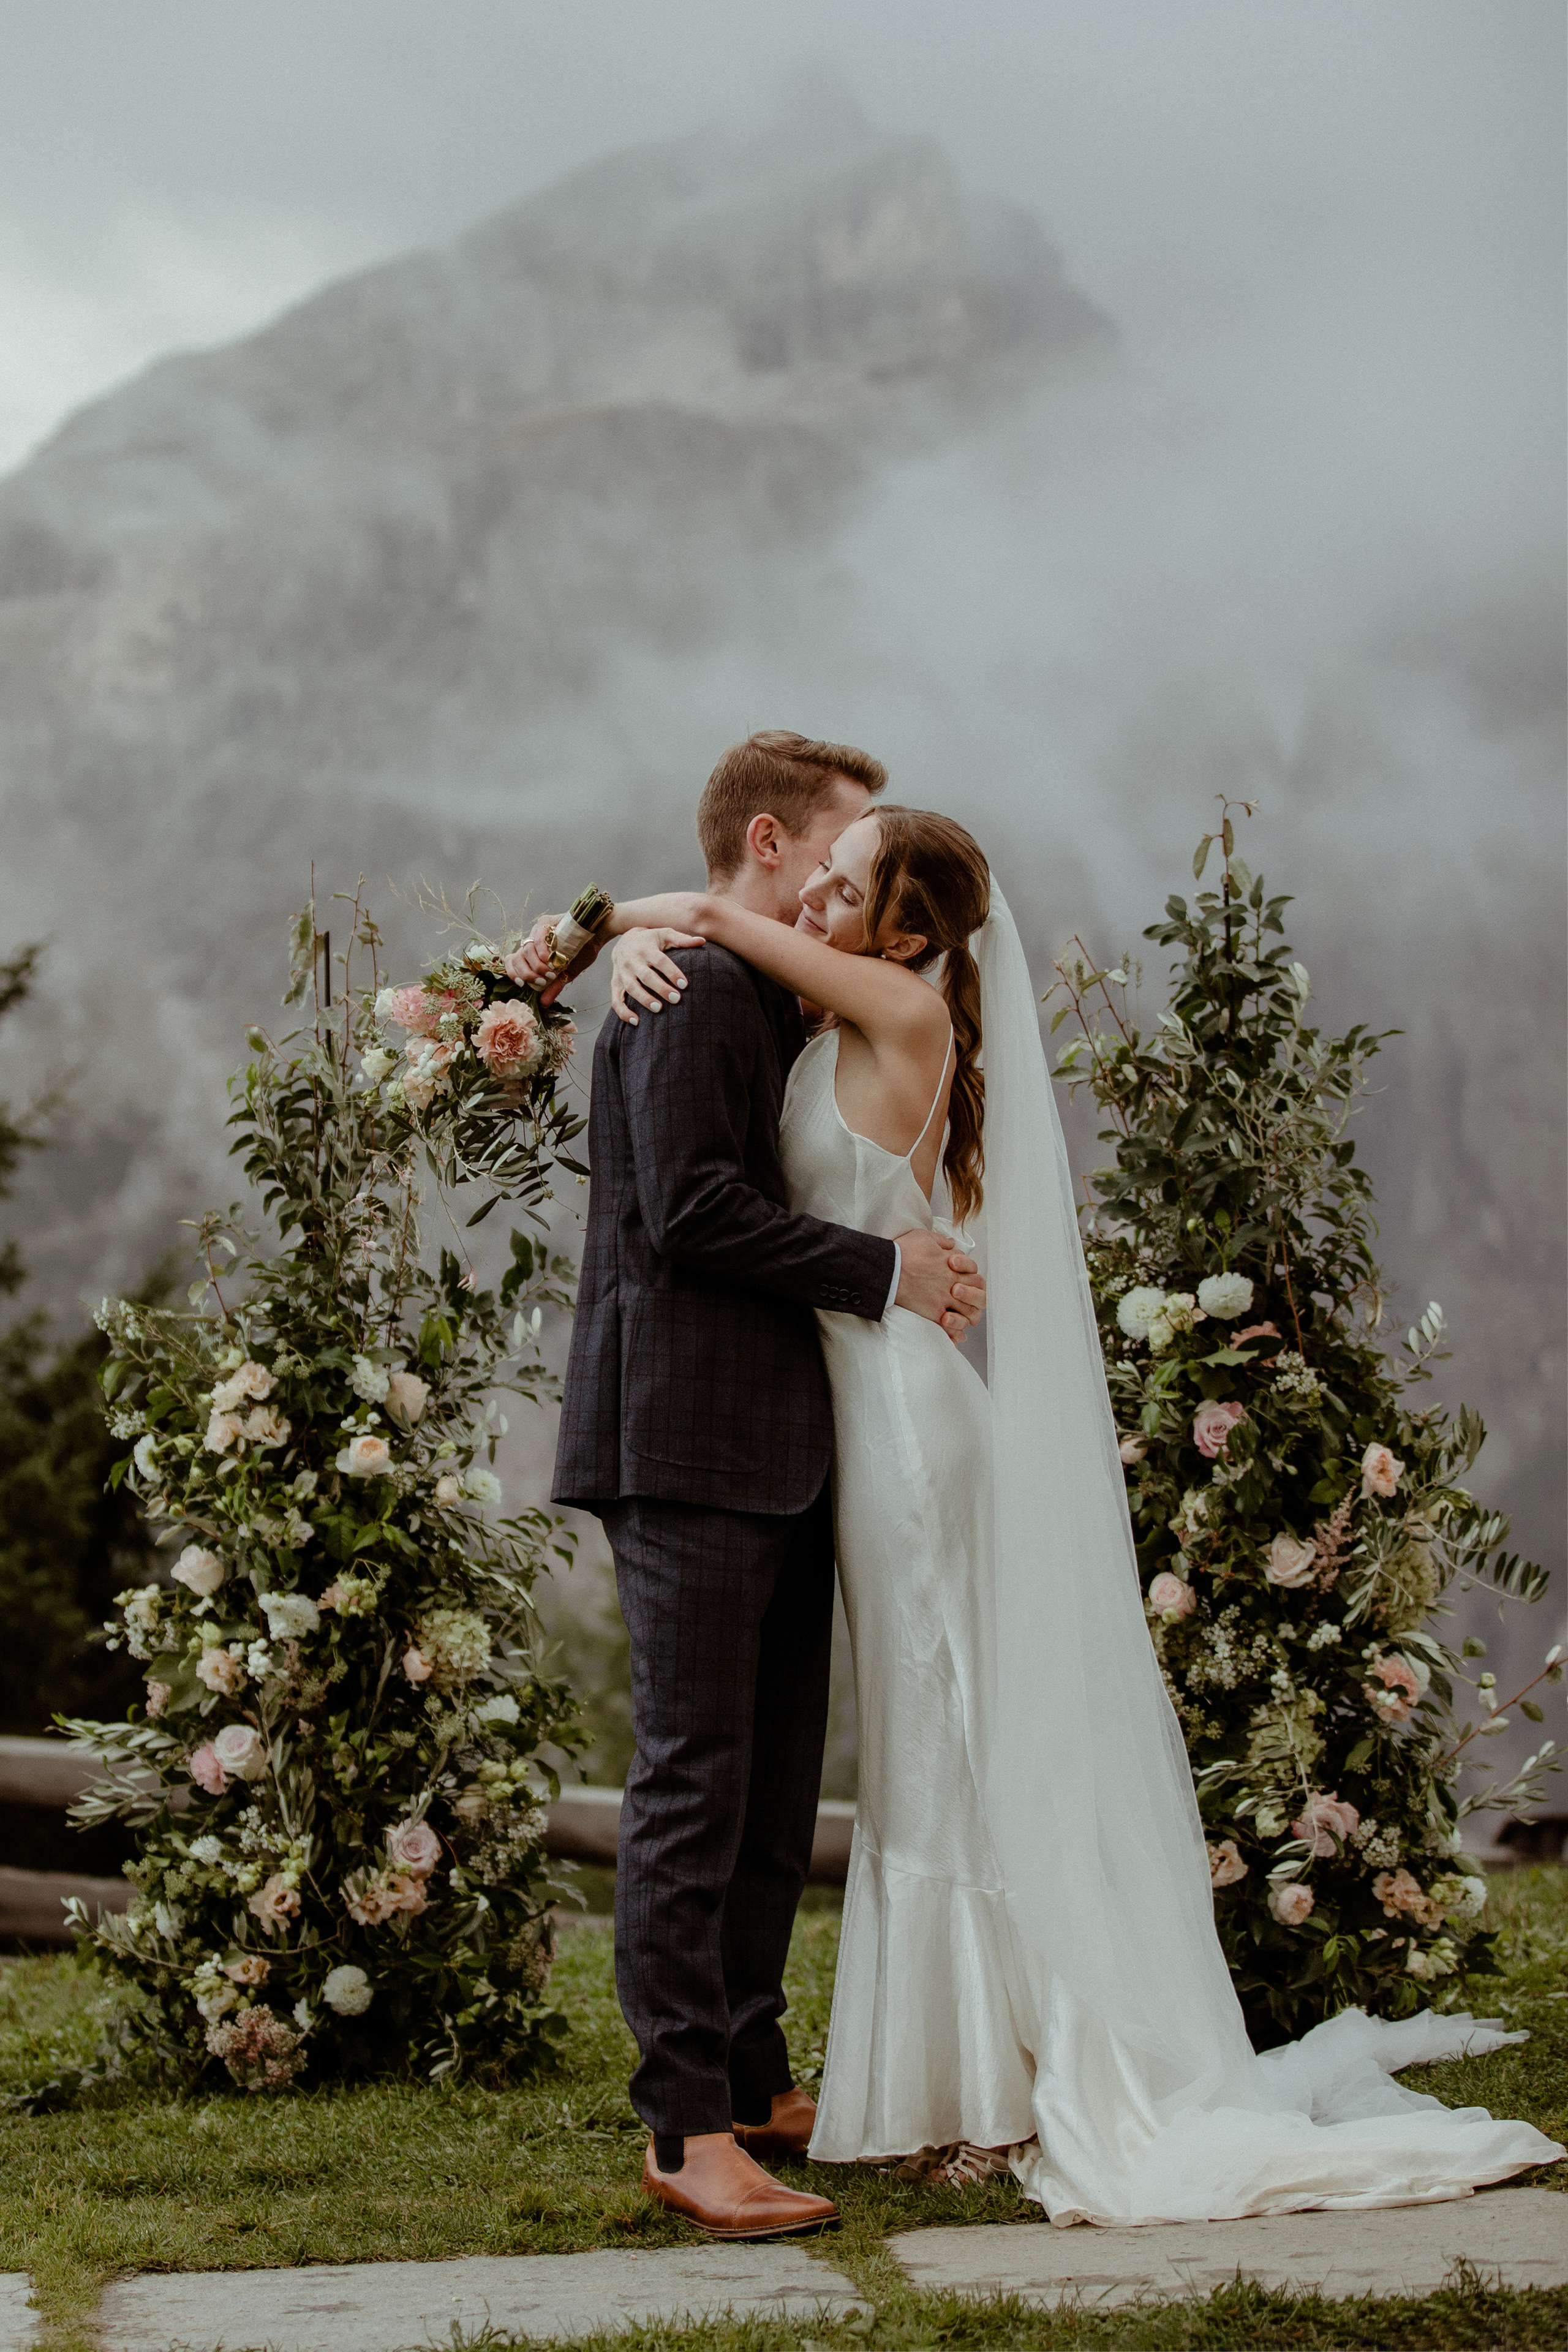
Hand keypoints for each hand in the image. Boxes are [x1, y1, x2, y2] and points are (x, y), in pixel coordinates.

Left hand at [517, 914, 601, 1006]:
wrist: (598, 935)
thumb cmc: (583, 952)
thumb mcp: (567, 973)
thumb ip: (554, 986)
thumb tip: (544, 1003)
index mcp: (534, 953)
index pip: (513, 961)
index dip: (513, 973)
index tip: (522, 984)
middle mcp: (533, 941)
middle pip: (516, 957)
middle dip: (527, 973)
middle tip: (541, 981)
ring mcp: (538, 930)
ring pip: (526, 950)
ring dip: (537, 966)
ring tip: (551, 973)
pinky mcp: (546, 922)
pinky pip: (538, 938)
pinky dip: (542, 952)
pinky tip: (550, 959)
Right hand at [611, 927, 704, 1025]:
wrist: (624, 941)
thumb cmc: (650, 940)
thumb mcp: (664, 934)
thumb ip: (682, 939)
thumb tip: (702, 941)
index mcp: (646, 949)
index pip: (660, 961)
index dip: (672, 972)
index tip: (684, 984)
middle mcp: (632, 961)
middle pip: (646, 976)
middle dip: (661, 988)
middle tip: (676, 999)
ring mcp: (622, 973)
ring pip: (632, 988)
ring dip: (644, 1000)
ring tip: (659, 1009)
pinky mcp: (615, 984)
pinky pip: (616, 1000)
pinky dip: (624, 1012)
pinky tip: (636, 1021)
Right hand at [893, 1228, 985, 1343]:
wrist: (888, 1270)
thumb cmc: (902, 1252)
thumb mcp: (924, 1237)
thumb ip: (941, 1242)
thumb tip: (951, 1244)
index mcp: (952, 1265)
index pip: (974, 1272)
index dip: (970, 1275)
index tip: (962, 1279)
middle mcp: (952, 1283)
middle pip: (978, 1293)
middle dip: (976, 1296)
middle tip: (968, 1300)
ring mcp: (945, 1299)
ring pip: (969, 1312)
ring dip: (969, 1315)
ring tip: (963, 1317)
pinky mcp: (935, 1313)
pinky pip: (951, 1327)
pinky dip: (955, 1334)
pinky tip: (956, 1338)